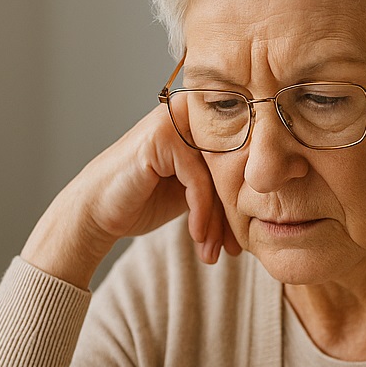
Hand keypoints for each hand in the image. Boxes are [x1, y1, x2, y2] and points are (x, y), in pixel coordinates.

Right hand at [21, 104, 239, 286]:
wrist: (96, 212)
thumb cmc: (142, 201)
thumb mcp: (191, 192)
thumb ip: (222, 185)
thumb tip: (269, 203)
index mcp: (199, 122)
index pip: (236, 164)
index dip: (239, 205)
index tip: (241, 243)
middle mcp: (188, 114)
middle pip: (229, 169)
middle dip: (231, 217)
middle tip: (234, 252)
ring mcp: (174, 121)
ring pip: (216, 177)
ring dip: (216, 222)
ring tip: (213, 252)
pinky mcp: (162, 136)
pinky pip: (198, 180)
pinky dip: (200, 213)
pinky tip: (197, 237)